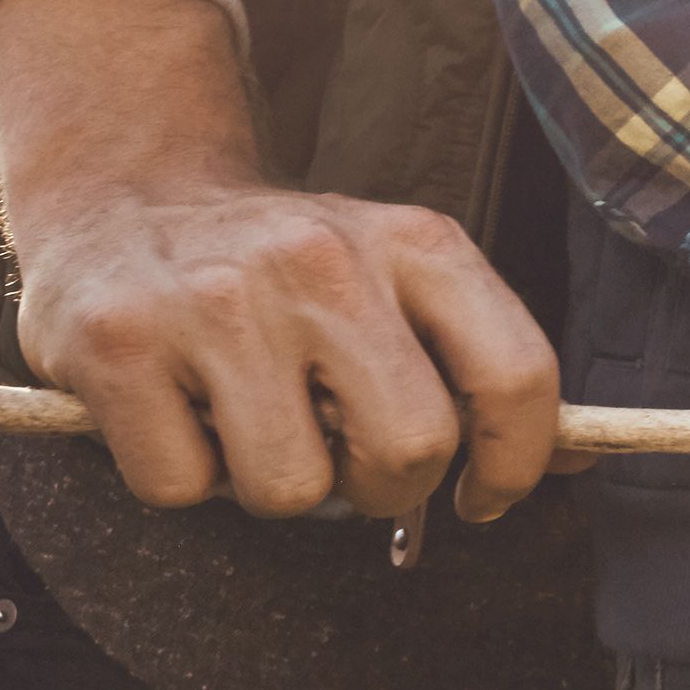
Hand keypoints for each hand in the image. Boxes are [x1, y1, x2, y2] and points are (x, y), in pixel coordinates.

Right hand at [0, 0, 558, 525]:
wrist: (125, 193)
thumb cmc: (283, 268)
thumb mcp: (397, 277)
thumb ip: (477, 360)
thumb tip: (572, 464)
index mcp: (414, 243)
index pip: (516, 375)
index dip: (514, 464)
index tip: (484, 496)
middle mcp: (321, 262)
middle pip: (409, 450)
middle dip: (382, 488)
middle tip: (342, 458)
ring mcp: (216, 300)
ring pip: (289, 489)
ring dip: (271, 484)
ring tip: (248, 419)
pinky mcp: (117, 343)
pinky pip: (182, 487)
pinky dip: (181, 475)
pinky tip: (177, 409)